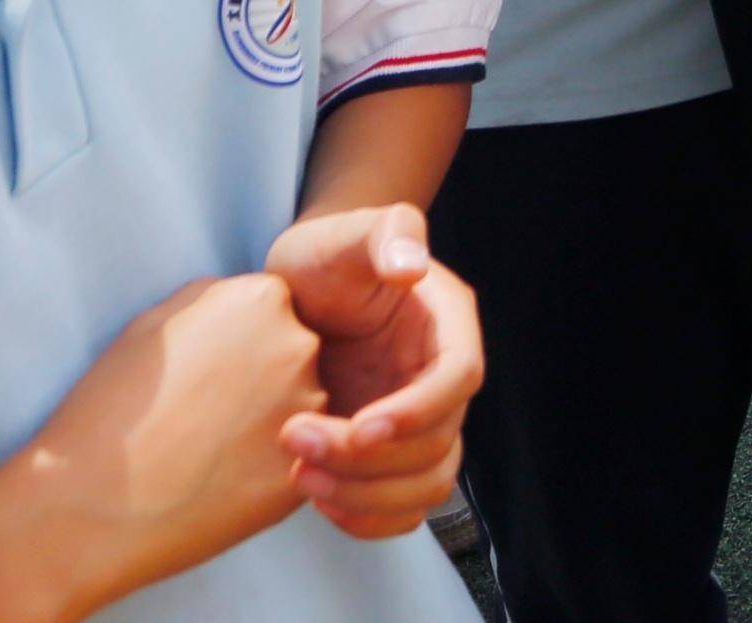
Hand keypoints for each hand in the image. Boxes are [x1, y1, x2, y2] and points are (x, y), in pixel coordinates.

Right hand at [18, 273, 323, 609]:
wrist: (96, 503)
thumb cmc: (111, 408)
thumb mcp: (155, 323)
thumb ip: (211, 301)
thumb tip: (239, 302)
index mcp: (262, 299)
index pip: (271, 309)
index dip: (234, 343)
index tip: (202, 371)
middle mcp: (298, 344)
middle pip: (292, 353)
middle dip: (259, 377)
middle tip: (205, 412)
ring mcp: (307, 406)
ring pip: (297, 405)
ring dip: (266, 420)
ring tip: (207, 447)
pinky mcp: (307, 462)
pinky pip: (296, 455)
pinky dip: (264, 465)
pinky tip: (219, 478)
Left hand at [263, 206, 481, 539]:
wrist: (292, 296)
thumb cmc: (322, 259)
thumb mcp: (343, 235)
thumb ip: (385, 235)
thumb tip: (411, 267)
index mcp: (446, 326)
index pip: (459, 378)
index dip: (418, 410)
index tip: (361, 426)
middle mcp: (439, 379)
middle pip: (438, 442)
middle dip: (370, 457)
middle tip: (296, 442)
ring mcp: (417, 422)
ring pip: (426, 484)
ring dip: (368, 494)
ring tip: (302, 477)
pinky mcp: (390, 455)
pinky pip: (403, 505)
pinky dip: (370, 517)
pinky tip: (322, 501)